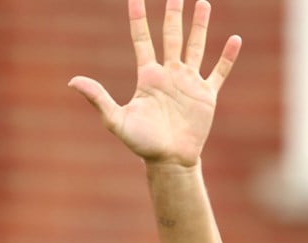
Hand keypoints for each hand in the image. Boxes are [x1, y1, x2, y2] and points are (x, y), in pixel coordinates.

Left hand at [69, 0, 240, 166]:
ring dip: (200, 25)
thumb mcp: (116, 119)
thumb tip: (72, 81)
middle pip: (171, 36)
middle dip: (173, 14)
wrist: (169, 160)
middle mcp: (169, 74)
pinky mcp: (206, 95)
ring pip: (195, 46)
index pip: (142, 40)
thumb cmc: (141, 143)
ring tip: (203, 3)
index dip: (138, 19)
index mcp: (148, 77)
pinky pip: (218, 72)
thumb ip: (97, 98)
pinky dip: (227, 57)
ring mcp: (189, 82)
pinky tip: (235, 39)